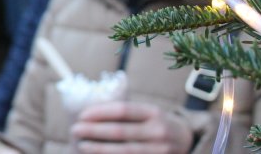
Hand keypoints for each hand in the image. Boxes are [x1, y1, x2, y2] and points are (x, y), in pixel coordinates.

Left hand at [70, 101, 192, 153]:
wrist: (186, 140)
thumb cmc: (157, 123)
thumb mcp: (147, 112)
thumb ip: (125, 113)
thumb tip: (89, 115)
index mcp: (154, 113)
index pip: (123, 110)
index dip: (100, 112)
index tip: (82, 115)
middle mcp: (158, 132)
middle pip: (119, 132)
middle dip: (93, 131)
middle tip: (75, 130)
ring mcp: (159, 151)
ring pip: (123, 151)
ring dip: (98, 149)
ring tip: (81, 145)